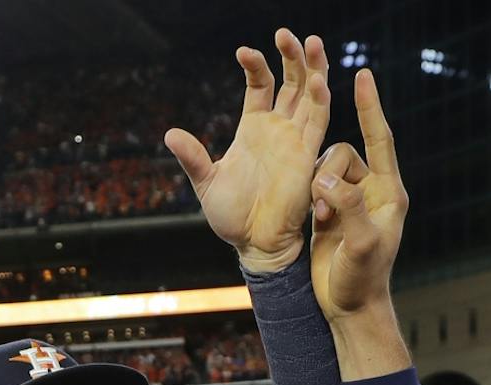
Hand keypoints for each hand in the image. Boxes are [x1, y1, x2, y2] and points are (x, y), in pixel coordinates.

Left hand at [164, 30, 331, 272]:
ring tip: (312, 41)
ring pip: (310, 95)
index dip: (255, 65)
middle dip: (291, 56)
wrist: (254, 244)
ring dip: (313, 68)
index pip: (260, 85)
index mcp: (253, 128)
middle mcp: (278, 129)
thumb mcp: (206, 183)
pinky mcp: (309, 155)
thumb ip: (193, 157)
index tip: (243, 51)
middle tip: (285, 33)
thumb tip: (170, 134)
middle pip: (291, 82)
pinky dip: (320, 99)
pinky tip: (319, 80)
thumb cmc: (231, 219)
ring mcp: (296, 139)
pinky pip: (319, 121)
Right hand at [309, 70, 408, 319]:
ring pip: (325, 169)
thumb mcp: (360, 244)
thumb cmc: (362, 280)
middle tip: (322, 214)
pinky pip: (315, 186)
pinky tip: (312, 222)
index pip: (380, 140)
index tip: (362, 76)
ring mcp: (350, 201)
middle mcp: (372, 191)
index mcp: (388, 192)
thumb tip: (326, 180)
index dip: (370, 108)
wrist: (350, 307)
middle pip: (342, 154)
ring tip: (317, 222)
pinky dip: (310, 199)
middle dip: (326, 178)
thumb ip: (347, 207)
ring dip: (316, 191)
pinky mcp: (331, 211)